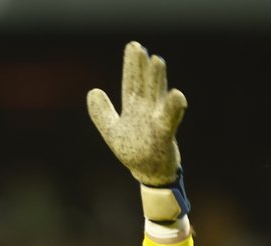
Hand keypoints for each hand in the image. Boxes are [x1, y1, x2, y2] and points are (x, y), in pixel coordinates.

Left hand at [87, 41, 186, 186]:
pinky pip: (169, 121)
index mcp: (134, 109)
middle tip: (142, 50)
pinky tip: (178, 95)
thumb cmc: (134, 151)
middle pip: (145, 86)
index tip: (134, 46)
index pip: (132, 83)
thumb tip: (92, 91)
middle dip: (143, 68)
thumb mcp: (112, 131)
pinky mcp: (164, 137)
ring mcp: (156, 122)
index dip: (132, 66)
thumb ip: (102, 113)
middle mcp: (147, 111)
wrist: (150, 173)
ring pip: (157, 97)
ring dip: (158, 80)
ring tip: (158, 61)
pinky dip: (173, 108)